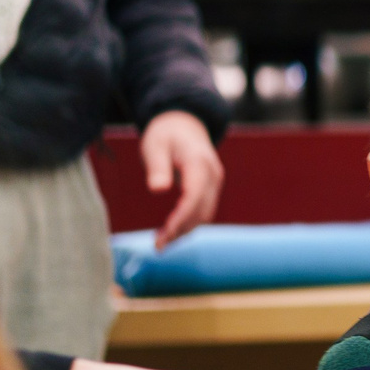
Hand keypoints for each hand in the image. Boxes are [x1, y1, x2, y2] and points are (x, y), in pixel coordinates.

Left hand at [141, 110, 224, 250]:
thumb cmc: (165, 134)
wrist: (184, 123)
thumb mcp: (154, 145)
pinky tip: (171, 231)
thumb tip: (158, 190)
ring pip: (205, 214)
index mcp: (199, 163)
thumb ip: (157, 167)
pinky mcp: (210, 188)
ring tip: (161, 243)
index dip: (181, 218)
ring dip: (185, 230)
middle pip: (202, 210)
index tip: (165, 235)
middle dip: (181, 230)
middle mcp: (213, 175)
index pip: (194, 196)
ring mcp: (214, 182)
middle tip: (157, 246)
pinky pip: (203, 210)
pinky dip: (189, 223)